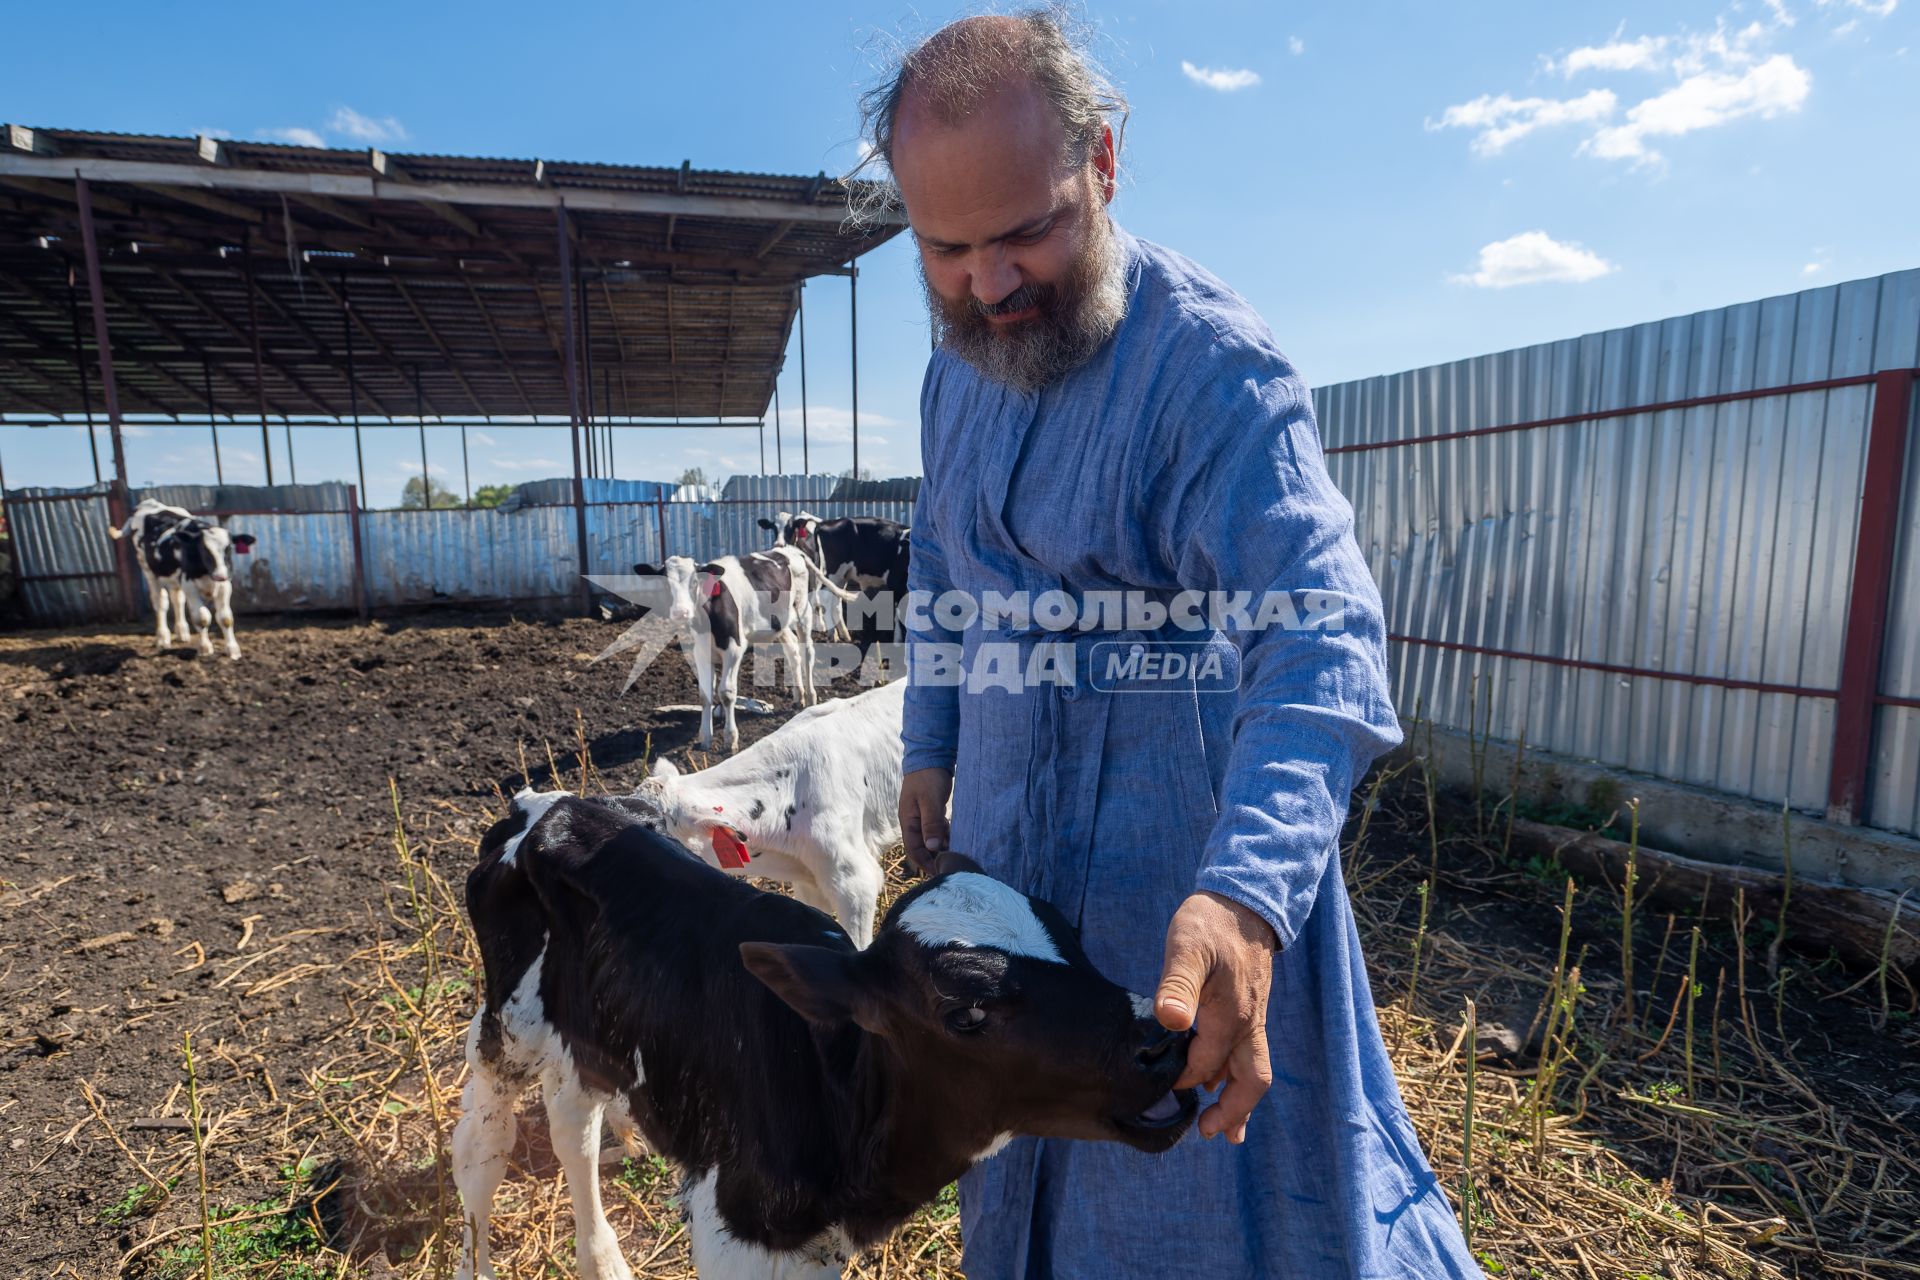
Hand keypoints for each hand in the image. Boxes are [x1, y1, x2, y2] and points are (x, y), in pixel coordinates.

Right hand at [899, 768, 953, 875]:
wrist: (931, 756)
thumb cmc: (928, 777)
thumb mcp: (930, 801)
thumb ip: (931, 823)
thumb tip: (933, 847)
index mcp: (908, 821)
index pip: (913, 849)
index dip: (925, 862)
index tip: (940, 871)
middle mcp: (913, 822)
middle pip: (922, 847)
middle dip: (935, 857)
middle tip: (952, 864)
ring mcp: (922, 817)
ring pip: (931, 839)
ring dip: (942, 846)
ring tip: (957, 850)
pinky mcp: (931, 812)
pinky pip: (937, 830)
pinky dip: (945, 835)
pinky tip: (956, 836)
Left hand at [1154, 891, 1278, 1142]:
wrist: (1244, 900)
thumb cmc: (1210, 922)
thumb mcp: (1186, 947)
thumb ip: (1177, 985)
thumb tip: (1169, 1021)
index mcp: (1231, 1016)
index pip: (1205, 1065)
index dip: (1182, 1080)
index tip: (1158, 1086)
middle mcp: (1248, 1024)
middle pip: (1252, 1082)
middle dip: (1232, 1111)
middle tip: (1210, 1133)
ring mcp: (1254, 1017)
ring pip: (1254, 1070)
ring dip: (1239, 1100)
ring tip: (1222, 1127)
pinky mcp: (1251, 1009)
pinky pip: (1251, 1053)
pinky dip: (1240, 1077)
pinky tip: (1224, 1082)